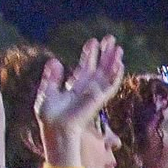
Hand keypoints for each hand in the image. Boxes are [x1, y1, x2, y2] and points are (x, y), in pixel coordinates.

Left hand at [35, 35, 122, 167]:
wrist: (56, 128)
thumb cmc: (50, 116)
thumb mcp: (47, 91)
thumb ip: (51, 77)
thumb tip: (55, 60)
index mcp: (75, 88)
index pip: (85, 68)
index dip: (90, 55)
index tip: (93, 42)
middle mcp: (87, 90)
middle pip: (99, 69)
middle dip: (105, 54)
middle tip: (111, 39)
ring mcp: (94, 94)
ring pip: (107, 75)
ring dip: (113, 61)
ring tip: (118, 48)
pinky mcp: (98, 98)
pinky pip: (110, 85)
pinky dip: (115, 75)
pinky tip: (120, 64)